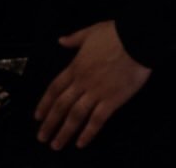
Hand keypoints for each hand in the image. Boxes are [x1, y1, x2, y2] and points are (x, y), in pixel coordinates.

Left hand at [33, 20, 151, 149]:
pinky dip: (88, 133)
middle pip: (61, 106)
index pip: (55, 88)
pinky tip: (81, 143)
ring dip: (64, 132)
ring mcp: (96, 92)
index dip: (44, 103)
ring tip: (57, 145)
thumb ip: (75, 39)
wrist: (137, 39)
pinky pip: (97, 120)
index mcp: (76, 66)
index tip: (37, 116)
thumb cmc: (116, 33)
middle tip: (42, 137)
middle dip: (49, 123)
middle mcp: (83, 82)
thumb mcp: (91, 31)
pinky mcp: (112, 100)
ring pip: (75, 116)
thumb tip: (61, 40)